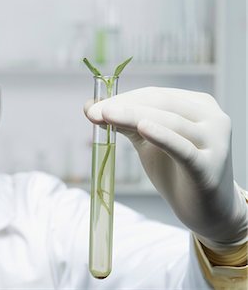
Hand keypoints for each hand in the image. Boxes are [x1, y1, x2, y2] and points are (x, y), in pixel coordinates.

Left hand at [84, 87, 246, 249]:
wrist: (207, 210)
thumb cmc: (177, 171)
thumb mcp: (148, 142)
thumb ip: (125, 123)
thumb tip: (91, 107)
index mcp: (198, 105)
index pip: (155, 95)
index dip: (123, 98)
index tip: (93, 107)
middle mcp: (212, 117)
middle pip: (161, 103)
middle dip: (124, 106)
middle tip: (94, 112)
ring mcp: (215, 141)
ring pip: (169, 121)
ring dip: (133, 116)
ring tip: (105, 116)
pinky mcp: (209, 166)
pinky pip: (182, 148)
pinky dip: (162, 136)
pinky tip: (142, 128)